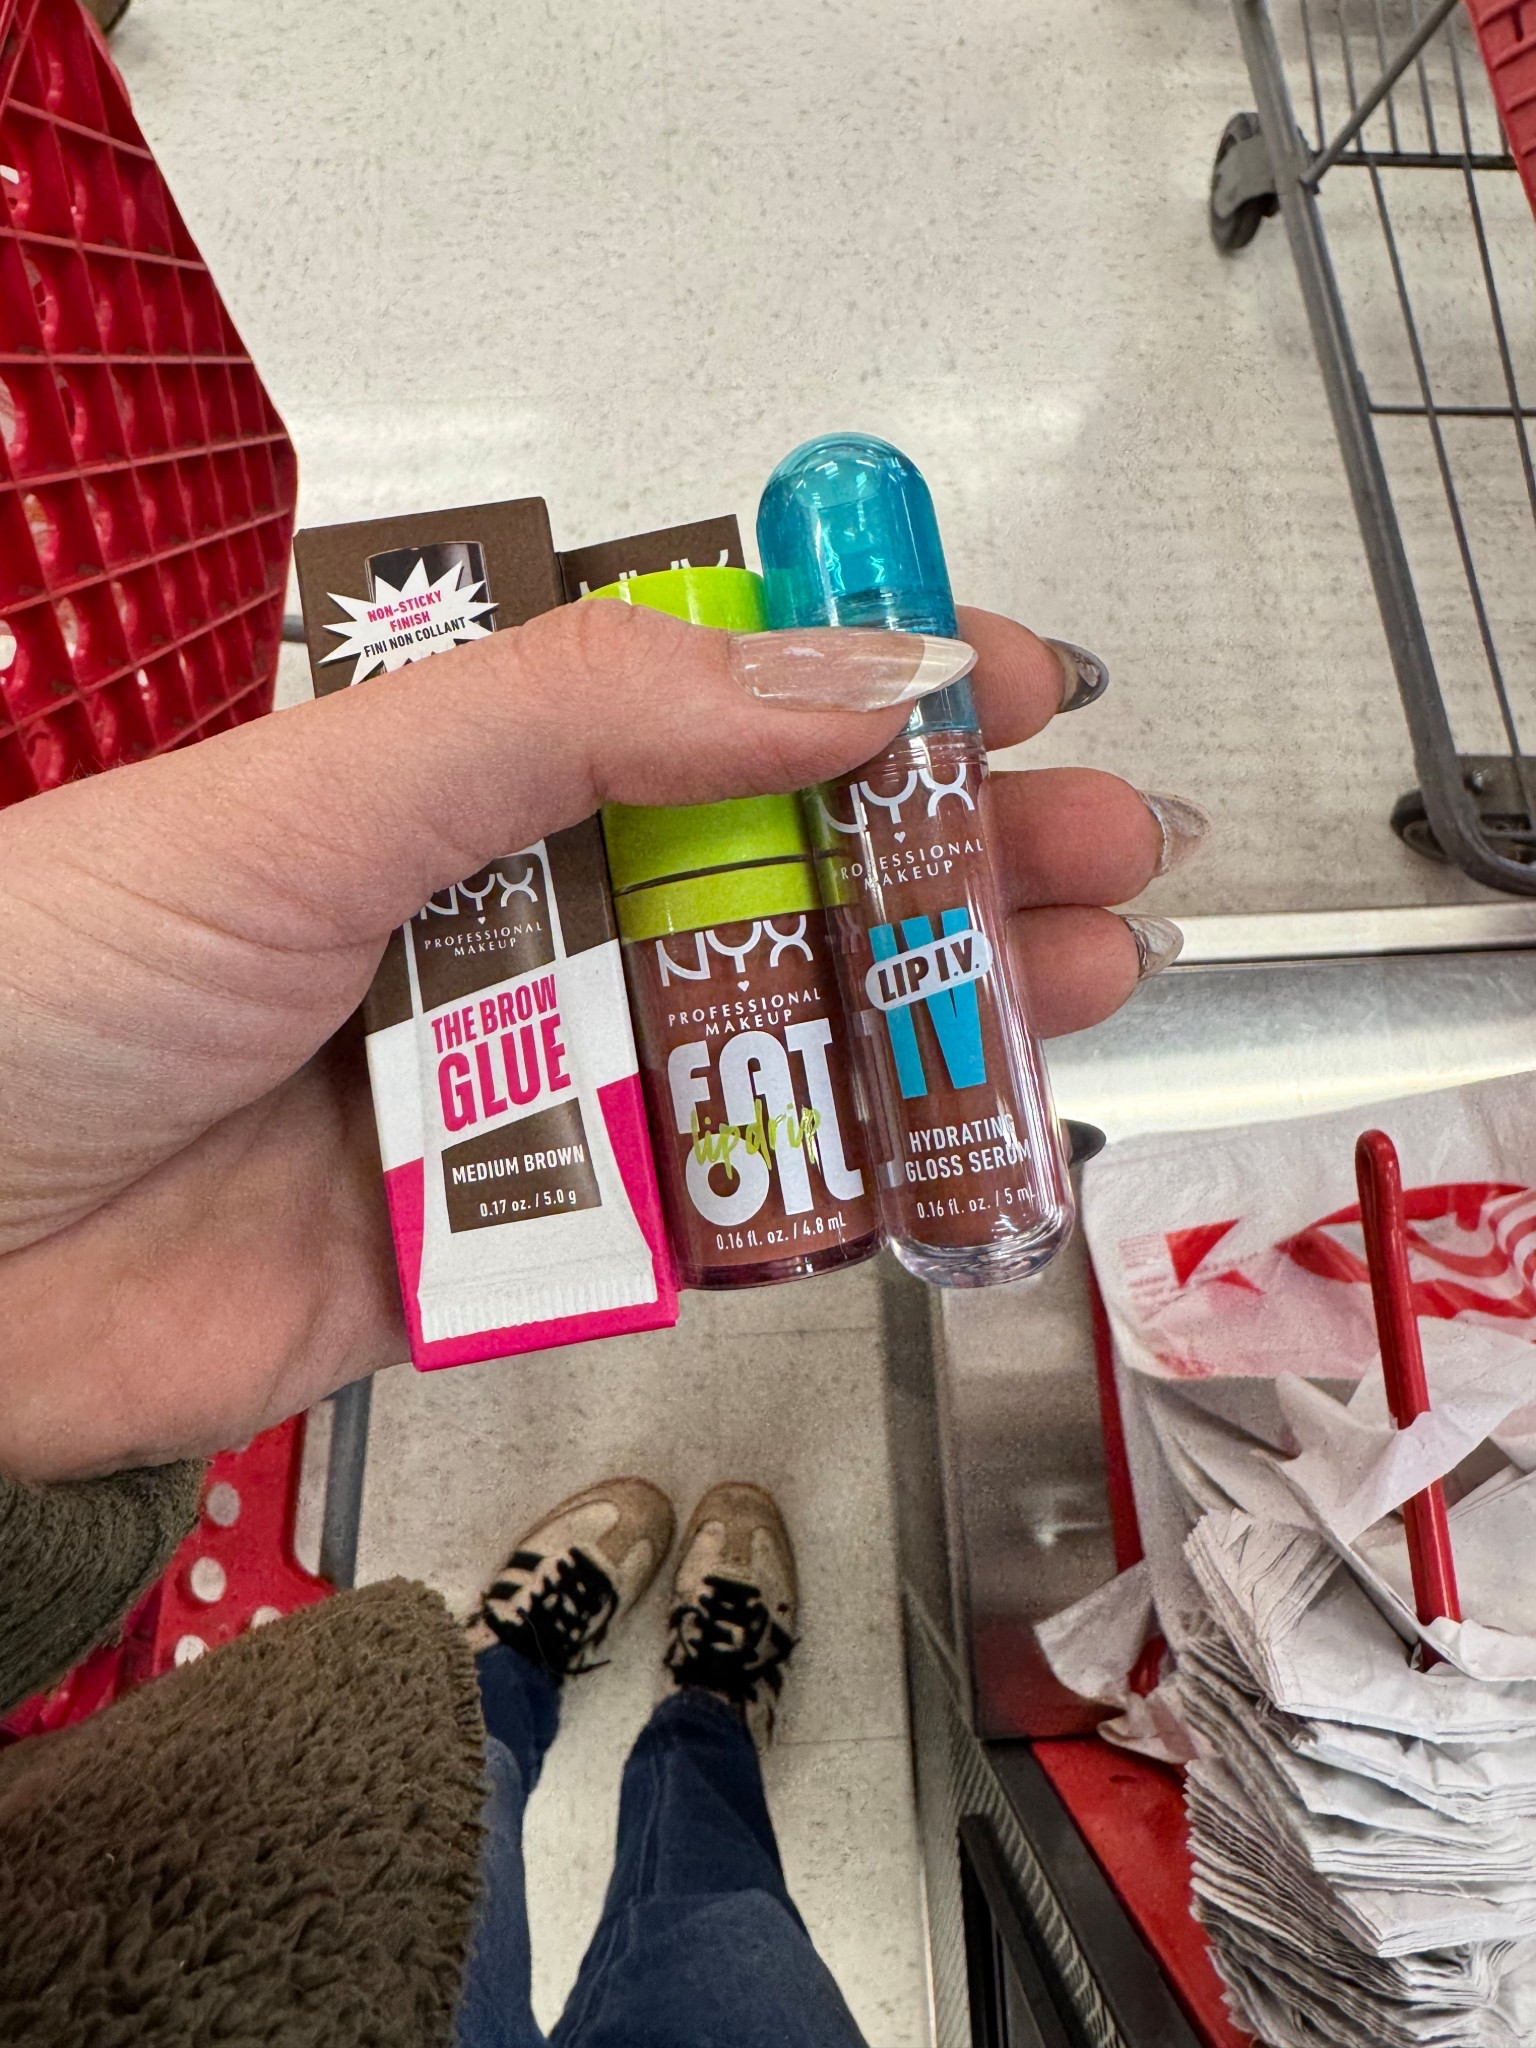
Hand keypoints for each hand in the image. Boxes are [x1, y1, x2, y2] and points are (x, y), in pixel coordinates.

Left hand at [0, 602, 1182, 1479]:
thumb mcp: (326, 790)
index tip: (1012, 681)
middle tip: (1099, 848)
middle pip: (773, 877)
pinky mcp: (514, 1240)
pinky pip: (704, 1211)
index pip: (708, 703)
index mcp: (456, 780)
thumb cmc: (54, 974)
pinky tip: (943, 1147)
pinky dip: (826, 1188)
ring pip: (766, 1040)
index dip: (870, 684)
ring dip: (927, 1014)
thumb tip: (837, 675)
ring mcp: (519, 1085)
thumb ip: (580, 719)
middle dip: (948, 856)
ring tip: (1083, 979)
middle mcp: (503, 921)